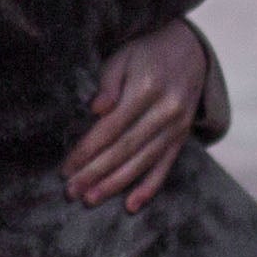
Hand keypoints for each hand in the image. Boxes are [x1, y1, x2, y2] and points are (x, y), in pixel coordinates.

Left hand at [65, 20, 209, 212]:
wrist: (190, 50)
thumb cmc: (147, 53)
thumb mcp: (124, 56)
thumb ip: (109, 82)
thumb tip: (96, 110)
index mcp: (147, 88)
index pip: (110, 127)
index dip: (87, 150)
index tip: (66, 168)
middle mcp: (166, 111)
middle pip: (125, 149)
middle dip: (96, 173)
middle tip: (72, 192)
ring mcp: (177, 127)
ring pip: (143, 162)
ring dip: (116, 184)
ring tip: (91, 199)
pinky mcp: (182, 137)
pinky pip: (165, 167)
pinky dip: (149, 188)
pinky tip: (131, 205)